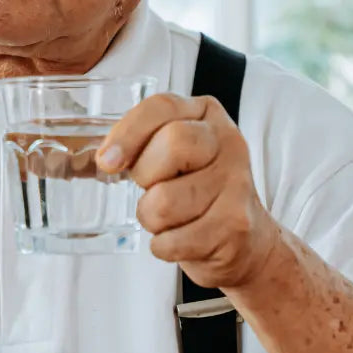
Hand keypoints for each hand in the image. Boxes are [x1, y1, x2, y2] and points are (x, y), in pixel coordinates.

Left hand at [96, 94, 280, 288]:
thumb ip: (143, 142)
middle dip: (145, 174)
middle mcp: (228, 142)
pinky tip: (179, 238)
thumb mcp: (173, 153)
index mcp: (206, 115)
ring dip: (152, 218)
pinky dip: (164, 246)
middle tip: (151, 187)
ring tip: (170, 217)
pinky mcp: (235, 224)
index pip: (162, 107)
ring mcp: (236, 183)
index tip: (107, 160)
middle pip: (174, 143)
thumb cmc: (197, 190)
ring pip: (165, 201)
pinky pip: (173, 240)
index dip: (128, 132)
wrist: (246, 239)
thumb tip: (106, 158)